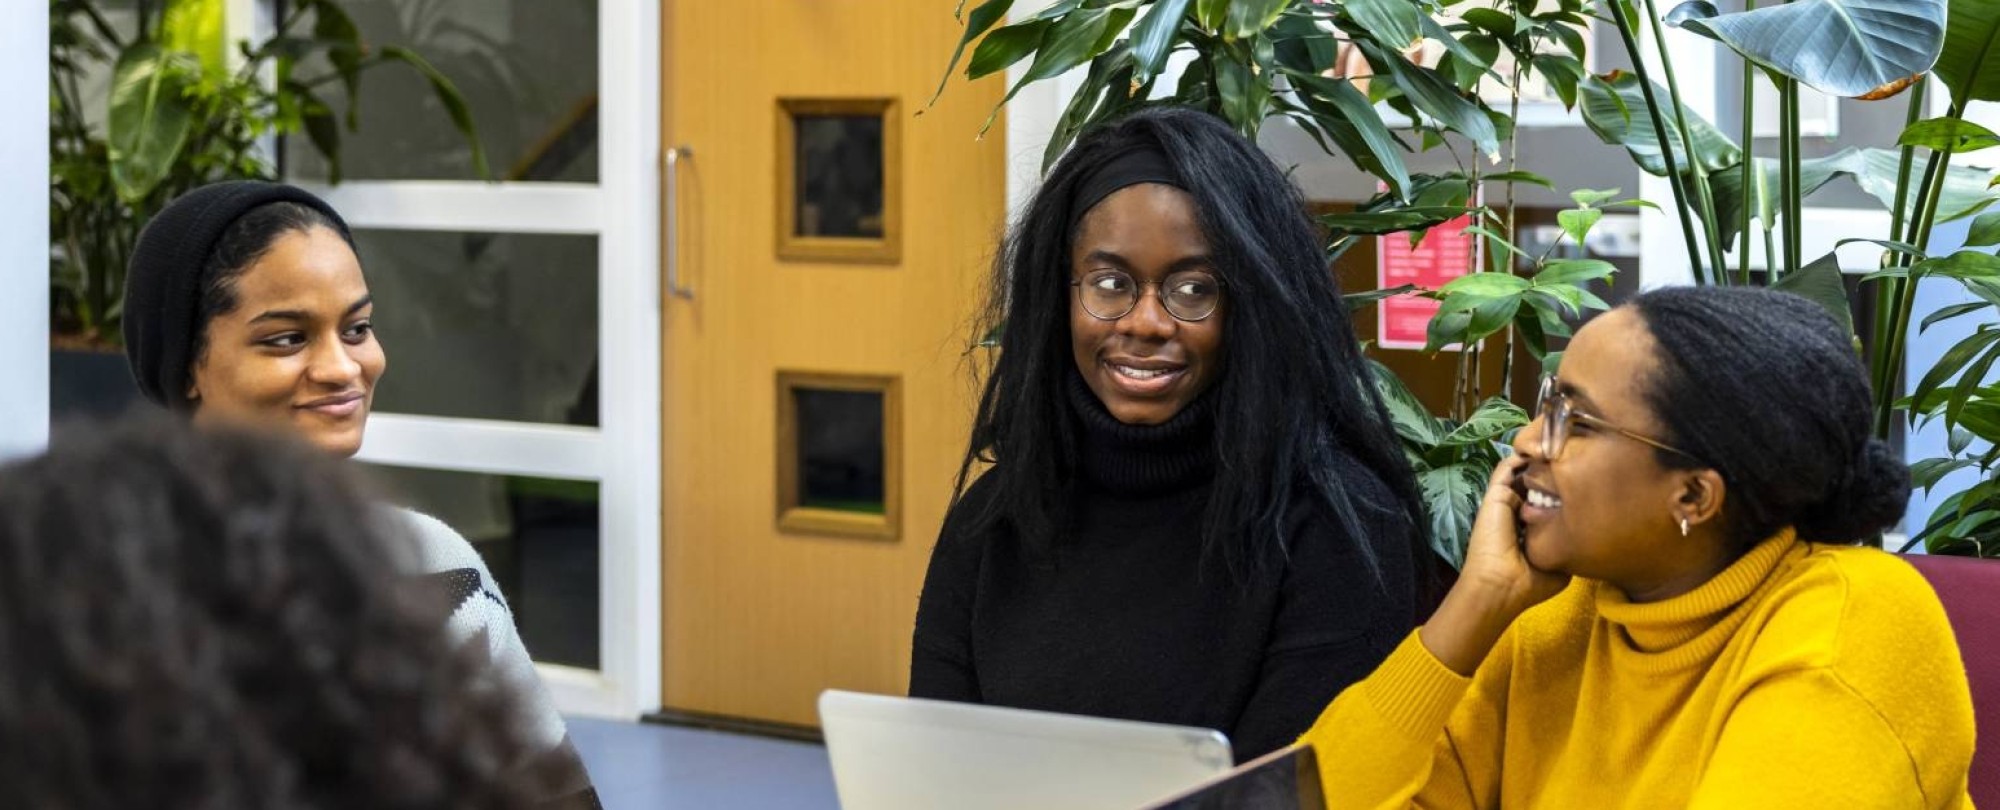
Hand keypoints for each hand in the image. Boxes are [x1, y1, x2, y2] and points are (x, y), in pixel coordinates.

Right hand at [1418, 456, 1569, 675]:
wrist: (1502, 586)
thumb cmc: (1530, 582)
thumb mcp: (1560, 568)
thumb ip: (1570, 549)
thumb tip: (1586, 537)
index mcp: (1530, 529)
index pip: (1546, 503)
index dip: (1562, 492)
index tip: (1583, 482)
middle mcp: (1517, 513)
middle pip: (1535, 484)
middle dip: (1551, 472)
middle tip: (1572, 459)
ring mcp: (1504, 503)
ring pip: (1520, 473)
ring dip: (1535, 460)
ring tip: (1555, 447)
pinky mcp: (1495, 495)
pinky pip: (1506, 468)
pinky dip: (1518, 457)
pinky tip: (1537, 448)